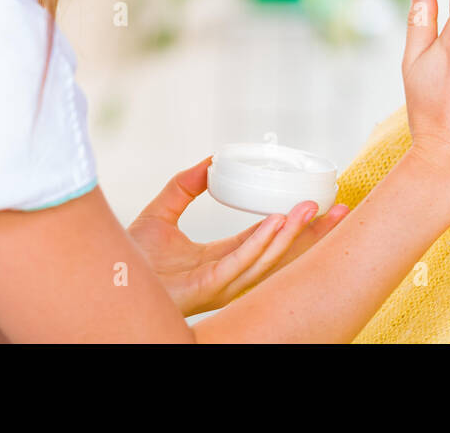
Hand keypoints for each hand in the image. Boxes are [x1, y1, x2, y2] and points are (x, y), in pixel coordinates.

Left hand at [127, 156, 349, 315]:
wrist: (108, 275)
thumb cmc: (133, 256)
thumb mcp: (163, 211)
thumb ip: (185, 187)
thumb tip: (209, 162)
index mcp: (223, 258)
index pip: (269, 239)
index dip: (294, 223)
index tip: (320, 204)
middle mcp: (229, 273)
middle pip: (280, 253)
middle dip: (312, 235)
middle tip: (341, 209)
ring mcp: (221, 282)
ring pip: (267, 258)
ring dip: (292, 235)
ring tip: (310, 209)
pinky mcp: (208, 286)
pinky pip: (241, 263)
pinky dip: (261, 243)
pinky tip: (276, 224)